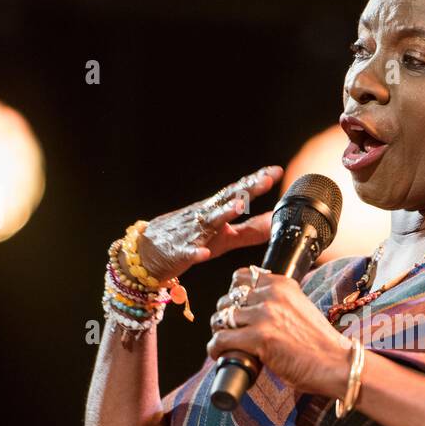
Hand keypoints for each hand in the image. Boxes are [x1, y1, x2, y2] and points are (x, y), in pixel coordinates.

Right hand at [127, 166, 284, 281]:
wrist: (147, 252)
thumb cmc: (191, 240)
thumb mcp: (225, 236)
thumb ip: (251, 230)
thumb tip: (277, 222)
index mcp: (215, 210)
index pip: (238, 192)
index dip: (256, 182)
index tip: (276, 172)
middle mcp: (204, 216)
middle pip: (226, 200)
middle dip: (245, 190)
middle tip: (265, 180)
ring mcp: (191, 233)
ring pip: (208, 222)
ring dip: (223, 213)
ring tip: (238, 206)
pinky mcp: (179, 252)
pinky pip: (188, 252)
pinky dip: (196, 252)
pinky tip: (204, 253)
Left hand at [207, 270, 353, 399]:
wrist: (337, 364)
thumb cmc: (320, 344)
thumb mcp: (301, 309)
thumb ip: (281, 303)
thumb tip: (253, 309)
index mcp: (283, 284)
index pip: (242, 277)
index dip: (233, 294)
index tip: (236, 309)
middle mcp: (273, 295)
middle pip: (229, 299)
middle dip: (225, 315)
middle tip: (230, 331)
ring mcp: (265, 315)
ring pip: (222, 318)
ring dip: (220, 331)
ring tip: (226, 344)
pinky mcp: (259, 338)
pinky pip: (221, 339)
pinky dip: (216, 348)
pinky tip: (219, 354)